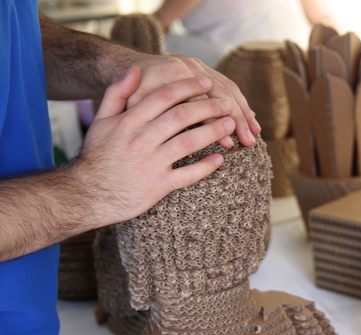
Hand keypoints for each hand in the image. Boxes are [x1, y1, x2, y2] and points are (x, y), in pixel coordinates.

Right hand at [71, 66, 235, 225]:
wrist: (87, 194)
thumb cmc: (97, 155)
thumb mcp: (100, 121)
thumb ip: (117, 94)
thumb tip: (135, 70)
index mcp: (129, 121)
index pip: (164, 96)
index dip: (188, 87)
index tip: (206, 82)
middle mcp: (141, 140)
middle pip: (181, 116)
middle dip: (208, 107)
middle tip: (227, 103)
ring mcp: (151, 163)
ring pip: (189, 142)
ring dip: (213, 131)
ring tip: (230, 125)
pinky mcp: (158, 186)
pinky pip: (188, 175)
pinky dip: (206, 167)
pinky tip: (220, 159)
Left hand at [129, 55, 260, 147]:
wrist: (125, 67)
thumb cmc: (130, 96)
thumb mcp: (134, 107)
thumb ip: (160, 120)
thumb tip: (186, 134)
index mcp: (175, 74)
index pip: (204, 101)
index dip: (217, 123)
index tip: (228, 143)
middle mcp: (190, 66)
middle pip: (222, 93)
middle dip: (239, 119)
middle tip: (249, 141)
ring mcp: (198, 66)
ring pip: (229, 87)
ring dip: (244, 111)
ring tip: (255, 132)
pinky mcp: (203, 69)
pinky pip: (227, 84)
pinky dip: (240, 102)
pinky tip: (249, 118)